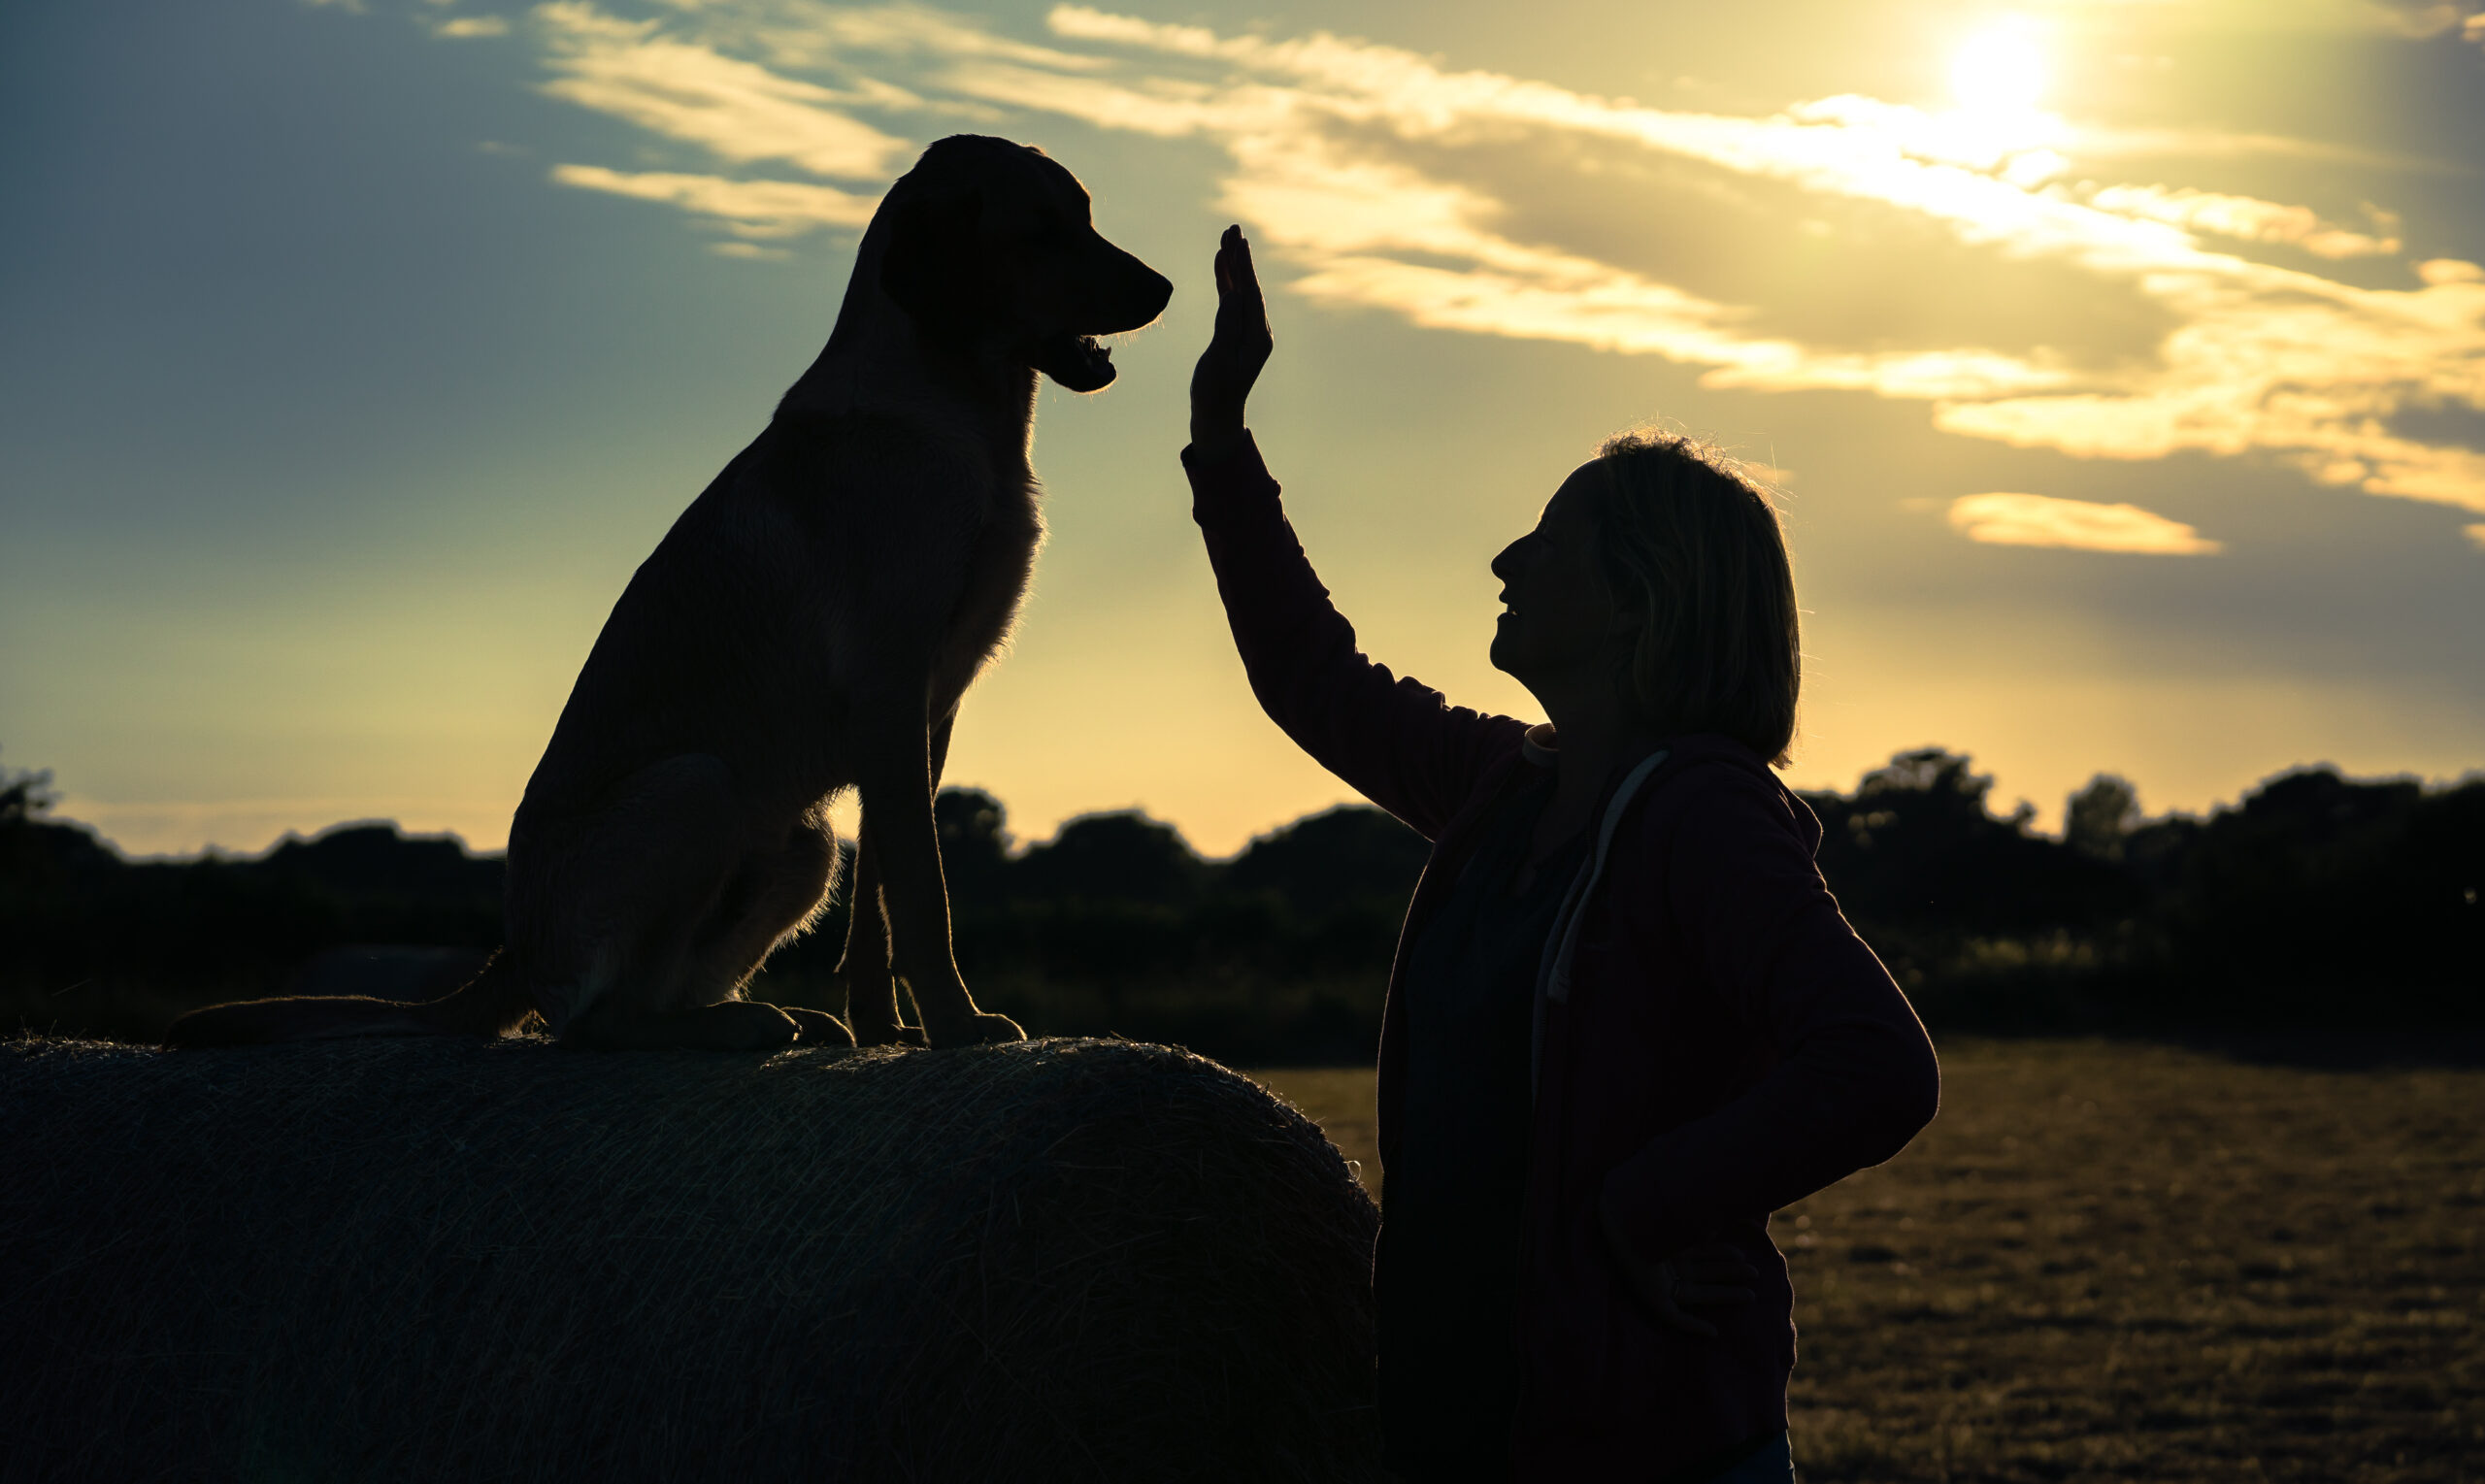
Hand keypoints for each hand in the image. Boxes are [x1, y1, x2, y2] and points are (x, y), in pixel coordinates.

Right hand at [1188, 224, 1271, 455]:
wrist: (1216, 415)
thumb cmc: (1214, 393)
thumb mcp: (1219, 361)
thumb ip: (1226, 328)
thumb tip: (1233, 296)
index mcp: (1256, 337)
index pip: (1250, 293)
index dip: (1243, 266)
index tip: (1237, 241)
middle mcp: (1257, 330)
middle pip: (1249, 285)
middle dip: (1240, 256)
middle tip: (1233, 228)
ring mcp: (1248, 330)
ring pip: (1241, 289)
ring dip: (1233, 264)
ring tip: (1226, 237)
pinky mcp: (1236, 332)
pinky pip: (1232, 300)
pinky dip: (1226, 280)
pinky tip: (1220, 262)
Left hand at [1603, 1213, 1758, 1338]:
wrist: (1618, 1218)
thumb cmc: (1648, 1214)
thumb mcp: (1680, 1216)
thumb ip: (1699, 1220)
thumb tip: (1716, 1226)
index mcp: (1665, 1239)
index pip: (1700, 1249)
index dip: (1721, 1252)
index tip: (1743, 1254)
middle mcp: (1662, 1261)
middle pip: (1704, 1271)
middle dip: (1730, 1273)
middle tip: (1755, 1274)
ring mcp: (1657, 1280)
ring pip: (1698, 1292)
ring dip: (1723, 1294)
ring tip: (1750, 1294)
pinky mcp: (1649, 1298)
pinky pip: (1673, 1317)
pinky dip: (1691, 1325)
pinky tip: (1713, 1333)